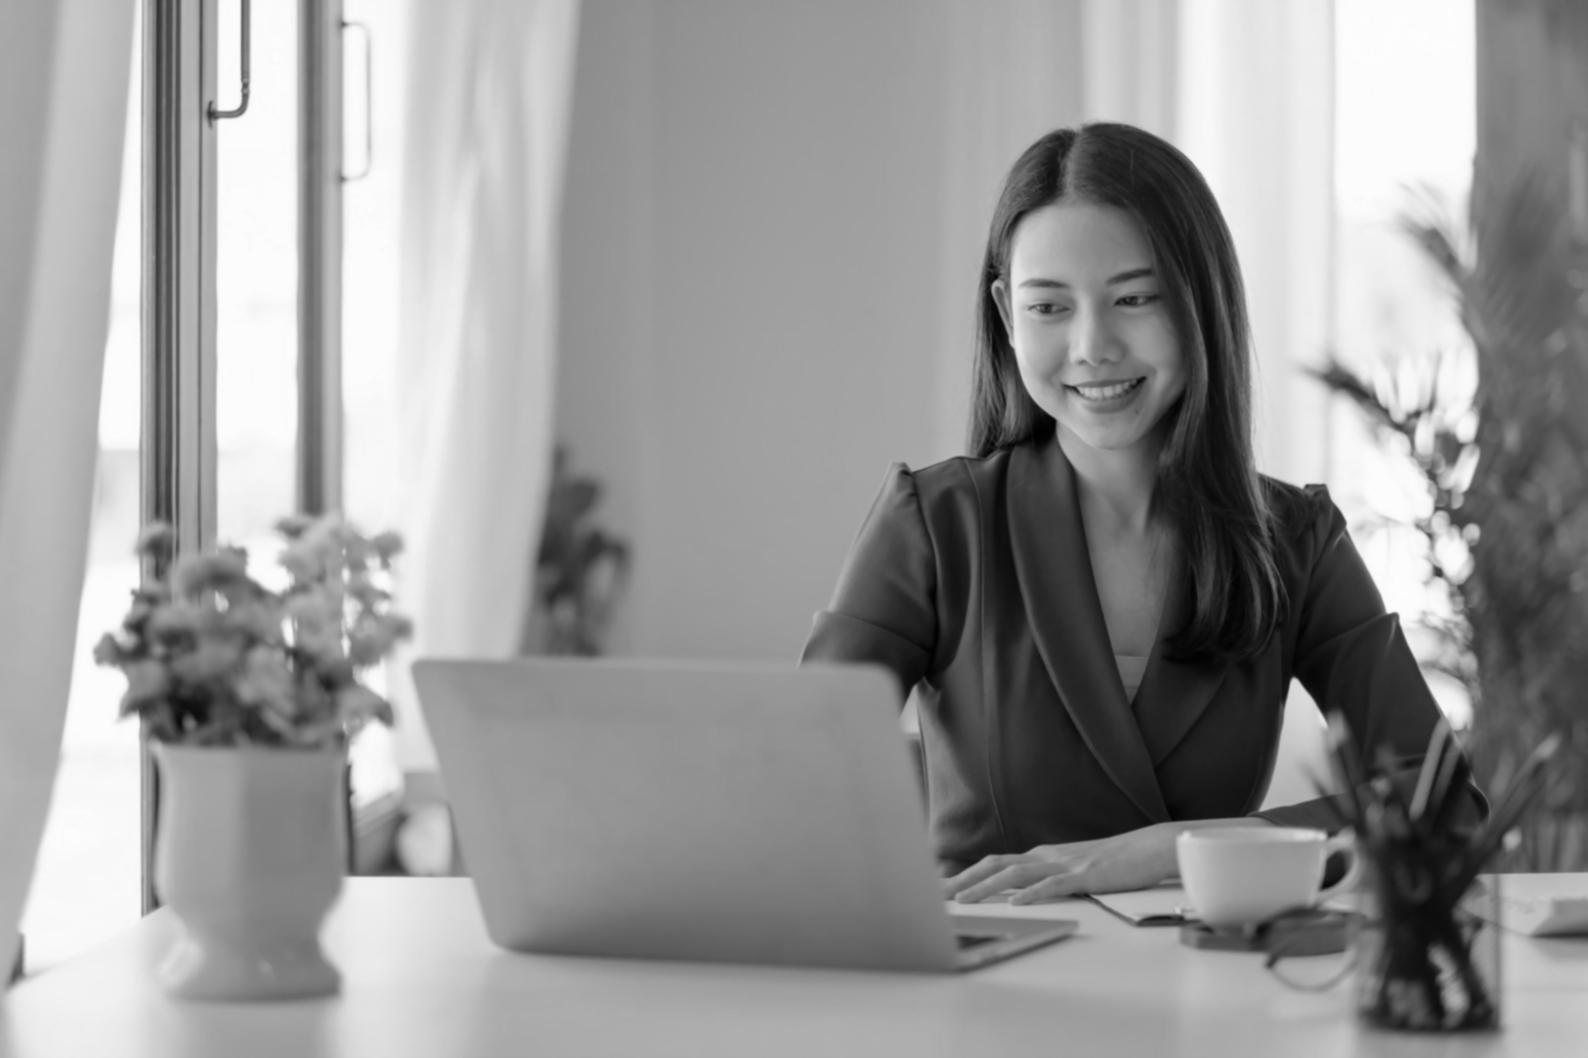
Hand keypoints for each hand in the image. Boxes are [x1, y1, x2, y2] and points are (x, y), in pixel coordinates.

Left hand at [945, 823, 1181, 904]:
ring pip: (1016, 875)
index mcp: (1042, 856)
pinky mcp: (1085, 875)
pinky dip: (1031, 894)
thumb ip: (1048, 879)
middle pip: (995, 866)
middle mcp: (1046, 856)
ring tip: (962, 902)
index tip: (941, 888)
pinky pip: (1053, 885)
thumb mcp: (1073, 870)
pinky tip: (1015, 904)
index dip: (966, 875)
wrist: (1150, 847)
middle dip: (963, 881)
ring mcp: (1065, 864)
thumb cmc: (1114, 863)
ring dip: (986, 888)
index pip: (995, 865)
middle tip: (936, 895)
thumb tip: (1021, 895)